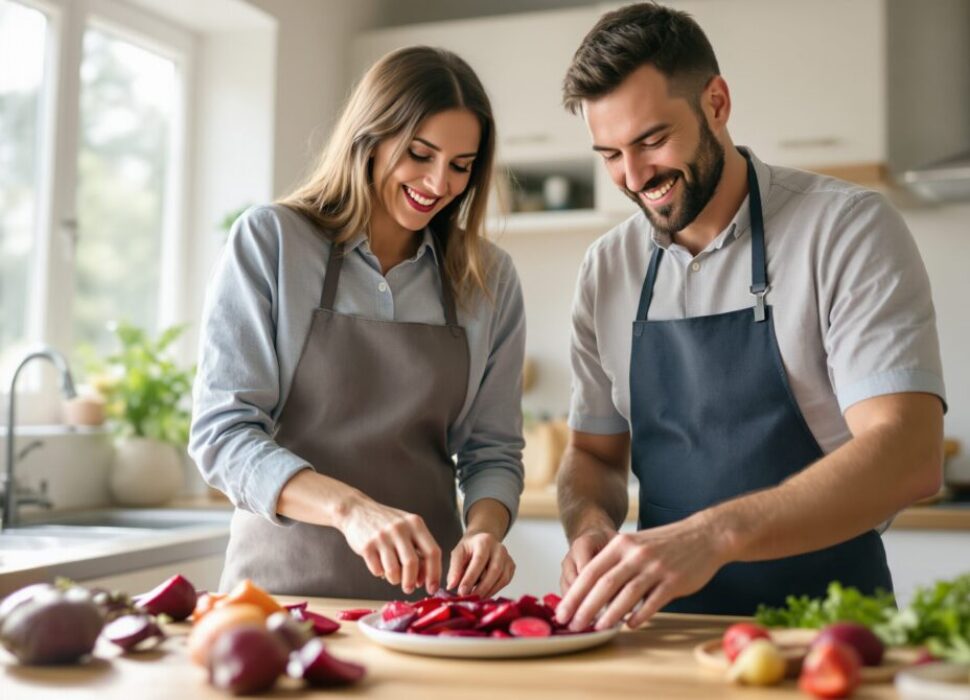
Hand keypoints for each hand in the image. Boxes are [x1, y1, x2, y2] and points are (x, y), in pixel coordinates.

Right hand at [338, 496, 441, 594]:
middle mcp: (400, 528)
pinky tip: (379, 564)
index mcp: (415, 524)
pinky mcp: (367, 546)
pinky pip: (377, 570)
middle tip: (409, 589)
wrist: (357, 510)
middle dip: (411, 582)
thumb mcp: (407, 527)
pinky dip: (380, 573)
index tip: (432, 588)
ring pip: (394, 570)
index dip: (435, 573)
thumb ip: (418, 548)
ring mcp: (382, 536)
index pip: (433, 552)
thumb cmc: (386, 523)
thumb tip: (425, 577)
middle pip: (412, 563)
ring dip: (395, 579)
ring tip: (393, 575)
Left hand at [446, 531, 514, 597]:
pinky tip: (484, 594)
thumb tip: (451, 586)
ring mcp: (508, 557)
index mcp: (484, 541)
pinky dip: (495, 590)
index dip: (470, 578)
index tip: (461, 592)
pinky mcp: (511, 566)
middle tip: (469, 598)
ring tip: (476, 598)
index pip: (479, 561)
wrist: (482, 541)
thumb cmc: (469, 548)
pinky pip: (505, 581)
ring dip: (488, 591)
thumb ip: (454, 569)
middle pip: (494, 570)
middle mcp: (499, 548)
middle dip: (481, 588)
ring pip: (502, 578)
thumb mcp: (458, 553)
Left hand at [555, 514, 725, 630]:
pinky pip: (653, 601)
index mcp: (621, 544)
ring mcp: (655, 567)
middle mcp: (635, 554)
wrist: (704, 535)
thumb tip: (591, 594)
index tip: (562, 612)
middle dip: (585, 607)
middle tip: (573, 625)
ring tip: (597, 628)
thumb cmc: (666, 544)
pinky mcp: (674, 580)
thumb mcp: (636, 544)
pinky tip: (630, 624)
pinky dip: (640, 614)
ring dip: (610, 614)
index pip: (590, 571)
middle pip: (604, 583)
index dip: (574, 594)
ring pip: (627, 594)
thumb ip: (615, 564)